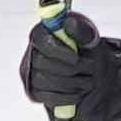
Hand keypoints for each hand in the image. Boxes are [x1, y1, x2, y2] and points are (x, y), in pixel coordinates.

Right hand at [20, 4, 106, 120]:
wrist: (89, 73)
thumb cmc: (85, 50)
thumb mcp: (89, 37)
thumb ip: (81, 29)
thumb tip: (69, 23)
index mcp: (42, 33)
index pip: (41, 40)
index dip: (58, 50)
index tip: (76, 57)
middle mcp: (31, 52)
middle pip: (42, 62)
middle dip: (70, 68)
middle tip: (90, 68)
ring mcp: (30, 74)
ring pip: (45, 81)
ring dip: (72, 83)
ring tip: (87, 80)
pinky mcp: (34, 92)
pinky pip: (47, 97)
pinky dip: (66, 96)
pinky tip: (78, 92)